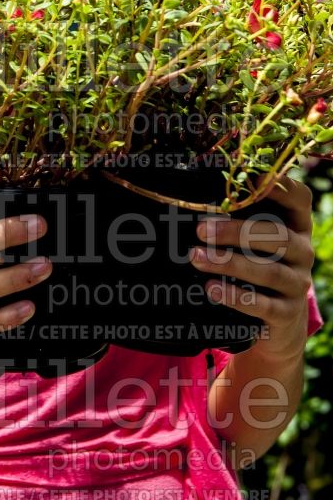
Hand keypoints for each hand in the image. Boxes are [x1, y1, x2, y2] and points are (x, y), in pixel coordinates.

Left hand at [190, 175, 314, 362]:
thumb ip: (241, 217)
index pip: (299, 199)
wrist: (278, 321)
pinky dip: (236, 296)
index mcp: (297, 225)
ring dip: (229, 263)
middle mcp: (303, 252)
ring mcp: (298, 284)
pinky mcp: (287, 313)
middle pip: (277, 236)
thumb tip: (195, 194)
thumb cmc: (259, 265)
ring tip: (196, 257)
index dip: (281, 187)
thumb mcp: (257, 240)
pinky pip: (264, 305)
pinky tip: (211, 288)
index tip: (253, 177)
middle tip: (201, 230)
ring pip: (268, 271)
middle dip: (236, 231)